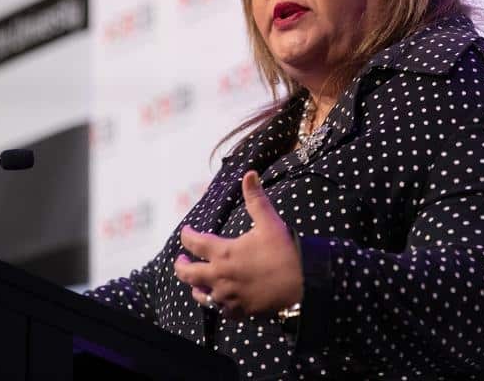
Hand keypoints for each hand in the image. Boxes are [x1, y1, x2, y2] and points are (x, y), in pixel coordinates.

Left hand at [173, 170, 302, 318]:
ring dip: (196, 287)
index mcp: (223, 253)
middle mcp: (220, 276)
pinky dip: (215, 304)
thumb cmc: (284, 251)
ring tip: (195, 283)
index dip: (187, 235)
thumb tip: (249, 174)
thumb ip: (255, 199)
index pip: (194, 243)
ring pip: (201, 295)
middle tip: (180, 260)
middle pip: (188, 274)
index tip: (186, 231)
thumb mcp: (269, 221)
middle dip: (181, 266)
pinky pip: (220, 311)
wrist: (303, 284)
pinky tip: (218, 301)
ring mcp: (228, 296)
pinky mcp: (239, 310)